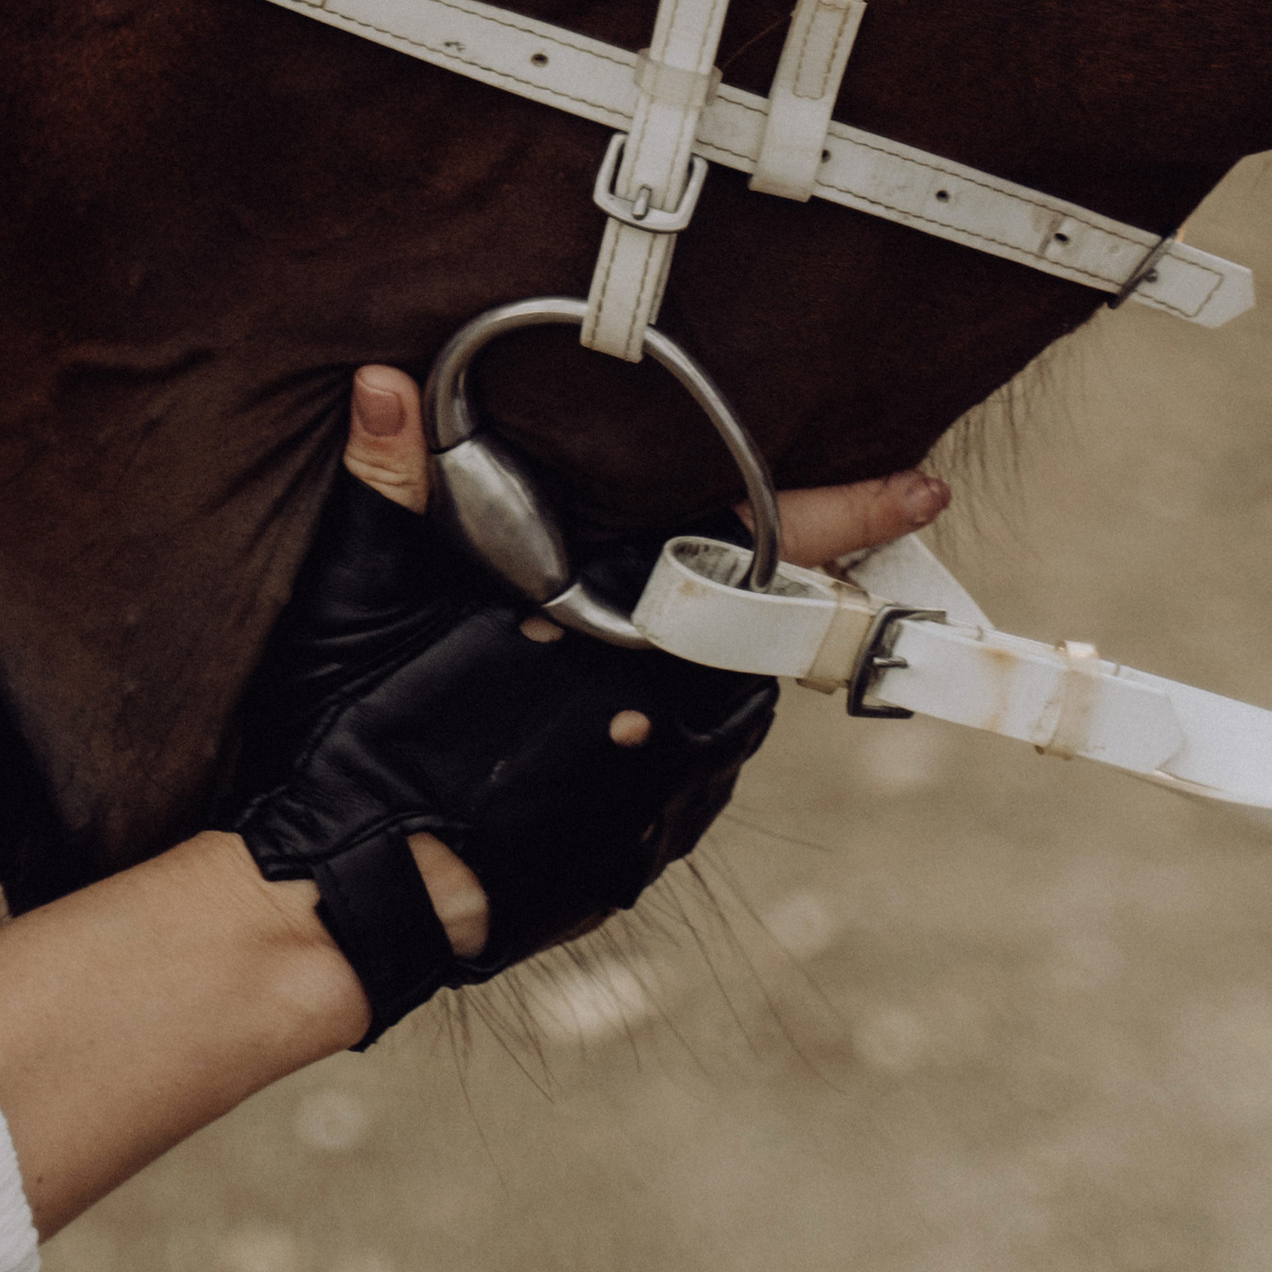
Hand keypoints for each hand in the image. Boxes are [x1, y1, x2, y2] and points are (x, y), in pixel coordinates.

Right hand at [222, 369, 950, 1043]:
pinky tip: (597, 724)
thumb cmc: (353, 729)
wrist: (346, 895)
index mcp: (612, 628)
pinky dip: (665, 739)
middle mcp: (661, 714)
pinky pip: (687, 778)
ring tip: (628, 646)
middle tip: (736, 558)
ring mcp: (660, 796)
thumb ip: (389, 477)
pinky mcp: (639, 858)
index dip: (844, 517)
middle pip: (752, 630)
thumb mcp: (362, 589)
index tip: (924, 487)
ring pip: (727, 707)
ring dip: (703, 666)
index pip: (754, 551)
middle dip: (753, 591)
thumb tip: (387, 376)